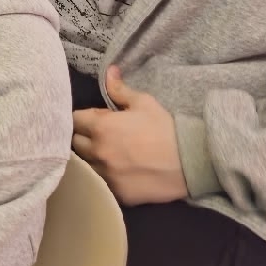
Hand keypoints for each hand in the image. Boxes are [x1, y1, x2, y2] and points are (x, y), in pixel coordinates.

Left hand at [73, 66, 187, 205]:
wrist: (190, 162)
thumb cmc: (165, 129)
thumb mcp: (144, 103)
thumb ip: (120, 90)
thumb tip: (108, 72)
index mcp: (101, 128)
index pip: (75, 120)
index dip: (85, 118)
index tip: (99, 120)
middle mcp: (98, 152)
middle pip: (76, 143)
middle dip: (85, 137)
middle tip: (103, 137)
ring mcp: (106, 175)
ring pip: (86, 165)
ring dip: (92, 158)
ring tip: (110, 155)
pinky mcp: (117, 193)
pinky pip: (101, 184)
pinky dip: (105, 177)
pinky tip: (119, 172)